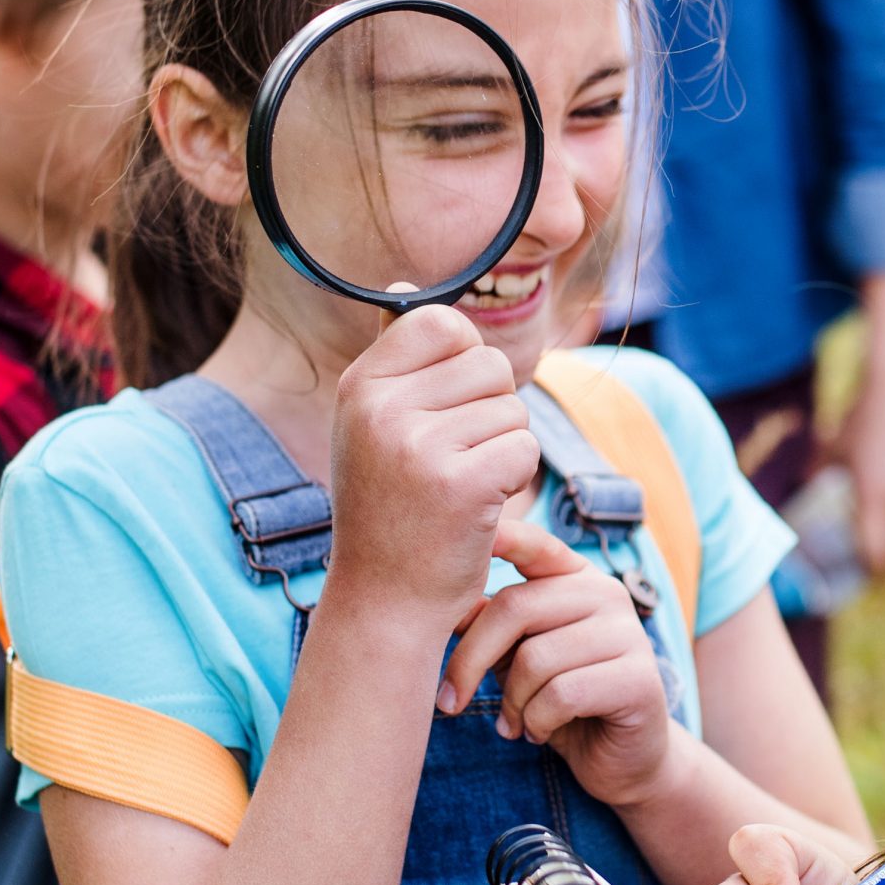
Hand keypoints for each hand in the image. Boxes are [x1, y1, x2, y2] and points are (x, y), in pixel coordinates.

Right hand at [326, 304, 536, 631]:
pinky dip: (515, 480)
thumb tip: (408, 285)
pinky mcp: (460, 483)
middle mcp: (381, 408)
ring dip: (504, 449)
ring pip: (512, 409)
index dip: (465, 362)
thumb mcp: (374, 426)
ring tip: (462, 486)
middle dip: (492, 412)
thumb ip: (397, 359)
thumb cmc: (390, 507)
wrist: (385, 599)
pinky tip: (479, 508)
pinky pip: (524, 449)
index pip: (442, 322)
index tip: (449, 408)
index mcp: (360, 385)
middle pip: (489, 364)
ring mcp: (417, 445)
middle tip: (456, 460)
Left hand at [441, 517, 672, 803]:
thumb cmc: (561, 701)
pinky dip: (537, 722)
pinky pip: (562, 694)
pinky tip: (540, 732)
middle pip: (515, 607)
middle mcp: (607, 593)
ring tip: (514, 722)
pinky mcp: (639, 679)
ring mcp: (629, 633)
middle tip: (450, 702)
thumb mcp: (517, 657)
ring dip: (511, 703)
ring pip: (536, 659)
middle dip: (469, 661)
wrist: (621, 759)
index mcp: (576, 578)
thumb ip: (490, 625)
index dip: (501, 536)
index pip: (534, 545)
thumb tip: (439, 602)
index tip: (464, 532)